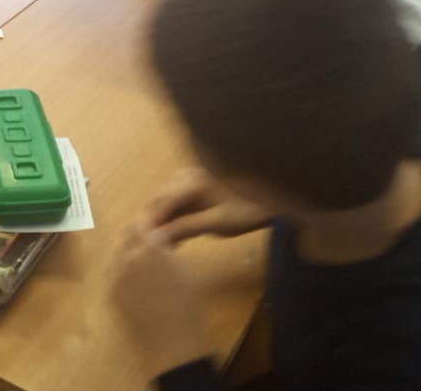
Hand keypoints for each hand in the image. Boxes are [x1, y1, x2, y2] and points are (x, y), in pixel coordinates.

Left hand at [110, 223, 211, 376]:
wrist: (172, 342)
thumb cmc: (187, 306)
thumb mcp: (182, 270)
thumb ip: (165, 249)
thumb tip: (156, 238)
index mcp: (150, 248)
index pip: (141, 226)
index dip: (147, 229)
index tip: (154, 235)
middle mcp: (128, 257)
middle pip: (125, 238)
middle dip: (135, 240)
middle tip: (149, 251)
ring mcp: (116, 275)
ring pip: (117, 255)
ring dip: (126, 257)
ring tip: (141, 270)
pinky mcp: (110, 293)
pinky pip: (112, 275)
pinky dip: (121, 275)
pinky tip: (134, 286)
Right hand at [142, 167, 270, 244]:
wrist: (274, 198)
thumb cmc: (246, 210)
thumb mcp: (216, 223)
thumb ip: (185, 227)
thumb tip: (158, 237)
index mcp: (191, 181)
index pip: (162, 202)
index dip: (152, 223)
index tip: (147, 245)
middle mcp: (187, 174)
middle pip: (161, 197)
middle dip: (156, 221)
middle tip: (156, 246)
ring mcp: (193, 176)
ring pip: (168, 198)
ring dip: (165, 218)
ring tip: (169, 243)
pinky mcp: (199, 182)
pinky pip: (178, 197)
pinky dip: (175, 214)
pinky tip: (180, 232)